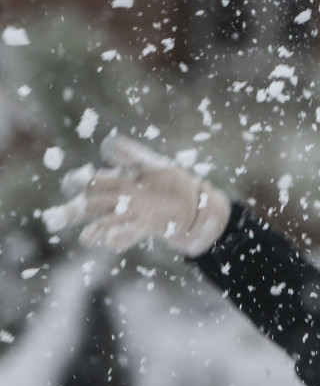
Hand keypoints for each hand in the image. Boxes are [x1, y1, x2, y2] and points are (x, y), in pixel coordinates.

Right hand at [42, 134, 230, 256]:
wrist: (194, 201)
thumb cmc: (170, 180)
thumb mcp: (153, 164)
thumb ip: (133, 155)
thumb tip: (108, 143)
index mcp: (118, 181)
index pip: (92, 182)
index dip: (80, 182)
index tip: (72, 183)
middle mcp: (119, 200)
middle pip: (92, 206)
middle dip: (76, 212)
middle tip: (59, 218)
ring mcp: (132, 214)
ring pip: (107, 223)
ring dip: (96, 230)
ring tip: (87, 238)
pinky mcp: (147, 225)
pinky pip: (130, 232)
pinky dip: (120, 237)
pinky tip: (111, 242)